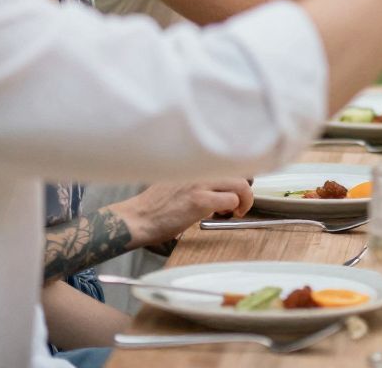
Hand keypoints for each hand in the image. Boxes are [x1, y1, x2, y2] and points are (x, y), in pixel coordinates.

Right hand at [114, 179, 255, 248]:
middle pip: (239, 171)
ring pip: (240, 184)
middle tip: (240, 203)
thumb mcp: (175, 185)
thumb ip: (195, 182)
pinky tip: (225, 215)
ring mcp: (200, 184)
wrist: (136, 219)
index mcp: (192, 166)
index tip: (238, 188)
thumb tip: (215, 190)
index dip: (238, 176)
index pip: (226, 161)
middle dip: (245, 190)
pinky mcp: (200, 200)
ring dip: (244, 199)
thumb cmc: (152, 208)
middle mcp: (198, 170)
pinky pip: (231, 200)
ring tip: (236, 210)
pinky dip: (234, 209)